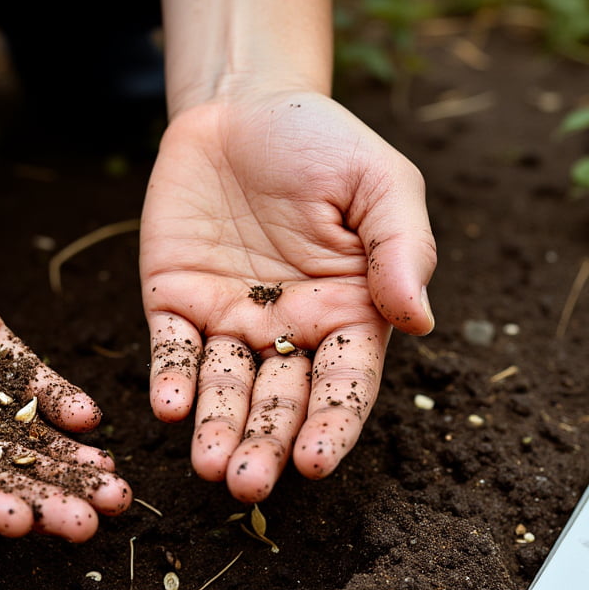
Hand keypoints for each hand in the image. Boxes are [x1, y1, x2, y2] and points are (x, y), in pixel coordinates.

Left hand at [140, 89, 435, 501]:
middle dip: (265, 444)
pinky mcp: (176, 302)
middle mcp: (288, 331)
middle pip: (279, 401)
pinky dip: (171, 380)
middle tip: (248, 484)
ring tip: (210, 467)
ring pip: (224, 389)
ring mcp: (229, 321)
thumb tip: (419, 319)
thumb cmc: (323, 143)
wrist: (243, 105)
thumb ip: (401, 247)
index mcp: (348, 313)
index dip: (331, 424)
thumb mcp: (379, 181)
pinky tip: (170, 408)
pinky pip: (172, 350)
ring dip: (217, 429)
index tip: (314, 462)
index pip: (344, 384)